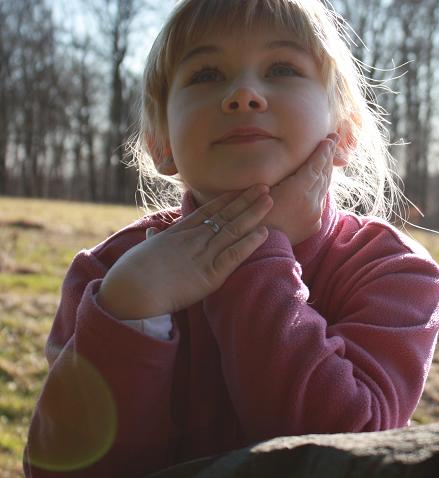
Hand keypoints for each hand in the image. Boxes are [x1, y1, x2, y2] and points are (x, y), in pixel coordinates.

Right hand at [97, 185, 272, 319]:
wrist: (130, 290)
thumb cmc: (130, 273)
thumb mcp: (144, 249)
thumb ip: (154, 239)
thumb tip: (153, 231)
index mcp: (178, 233)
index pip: (206, 211)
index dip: (226, 200)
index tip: (240, 189)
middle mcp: (193, 239)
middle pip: (224, 216)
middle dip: (245, 201)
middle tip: (263, 186)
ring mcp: (202, 255)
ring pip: (232, 230)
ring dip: (252, 215)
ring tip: (269, 200)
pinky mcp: (209, 275)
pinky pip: (233, 256)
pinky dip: (249, 243)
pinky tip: (263, 232)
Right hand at [265, 136, 336, 245]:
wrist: (261, 247)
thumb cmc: (254, 215)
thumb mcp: (262, 189)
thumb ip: (281, 173)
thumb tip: (292, 158)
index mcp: (297, 190)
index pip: (315, 165)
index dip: (323, 150)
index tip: (329, 138)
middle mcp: (311, 202)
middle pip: (323, 174)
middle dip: (328, 156)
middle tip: (334, 139)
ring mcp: (315, 214)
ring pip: (324, 187)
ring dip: (327, 171)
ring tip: (329, 156)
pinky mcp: (315, 224)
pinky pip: (320, 201)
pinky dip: (321, 189)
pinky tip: (321, 181)